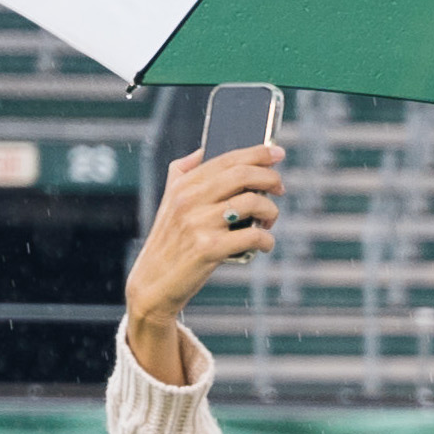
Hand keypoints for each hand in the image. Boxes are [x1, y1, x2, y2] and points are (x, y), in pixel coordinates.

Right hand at [125, 143, 285, 381]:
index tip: (278, 152)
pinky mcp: (209, 249)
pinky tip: (264, 244)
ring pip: (253, 203)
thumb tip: (203, 151)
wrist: (153, 283)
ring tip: (268, 222)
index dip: (258, 153)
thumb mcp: (169, 202)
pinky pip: (253, 236)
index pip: (227, 159)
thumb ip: (182, 173)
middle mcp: (189, 200)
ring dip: (272, 212)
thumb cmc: (170, 241)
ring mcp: (199, 224)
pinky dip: (267, 240)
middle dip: (271, 179)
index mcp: (183, 185)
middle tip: (280, 189)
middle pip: (243, 175)